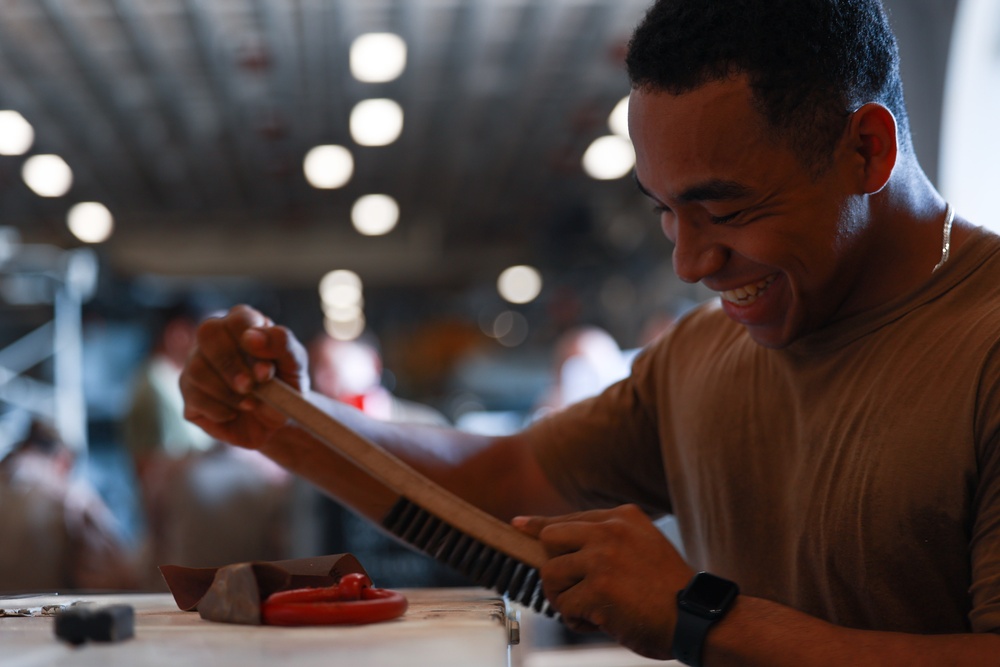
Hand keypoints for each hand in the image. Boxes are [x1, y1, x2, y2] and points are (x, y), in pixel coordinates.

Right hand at [179, 305, 308, 449]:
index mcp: (244, 323)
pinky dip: (220, 409)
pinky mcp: (189, 392)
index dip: (250, 342)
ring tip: (250, 403)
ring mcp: (196, 364)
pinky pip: (194, 396)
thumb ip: (282, 343)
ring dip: (228, 391)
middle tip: (251, 386)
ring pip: (197, 368)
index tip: (266, 369)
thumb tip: (252, 337)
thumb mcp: (295, 364)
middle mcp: (215, 338)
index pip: (237, 318)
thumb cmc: (286, 386)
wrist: (276, 422)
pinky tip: (235, 413)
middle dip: (231, 365)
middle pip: (207, 333)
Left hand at [513, 504, 693, 659]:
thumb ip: (602, 540)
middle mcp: (610, 531)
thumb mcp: (639, 547)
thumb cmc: (666, 590)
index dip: (539, 526)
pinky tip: (602, 622)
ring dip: (565, 598)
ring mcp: (603, 558)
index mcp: (622, 517)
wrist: (696, 618)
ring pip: (550, 575)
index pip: (566, 518)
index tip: (519, 525)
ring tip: (592, 609)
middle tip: (574, 589)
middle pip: (549, 540)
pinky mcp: (599, 588)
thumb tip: (545, 536)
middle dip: (555, 568)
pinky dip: (577, 620)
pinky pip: (564, 606)